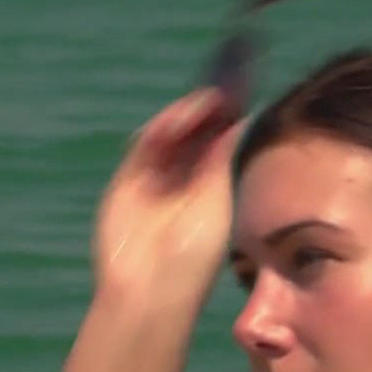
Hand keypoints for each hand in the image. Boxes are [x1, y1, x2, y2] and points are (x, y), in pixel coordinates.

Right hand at [93, 87, 247, 302]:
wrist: (151, 290)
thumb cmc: (192, 257)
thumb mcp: (214, 199)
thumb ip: (218, 158)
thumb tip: (237, 115)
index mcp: (209, 187)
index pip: (219, 139)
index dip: (228, 111)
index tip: (243, 82)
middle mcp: (181, 180)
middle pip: (194, 131)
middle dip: (208, 107)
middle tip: (227, 82)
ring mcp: (153, 180)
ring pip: (170, 136)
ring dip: (186, 115)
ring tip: (207, 100)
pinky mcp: (128, 182)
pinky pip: (145, 147)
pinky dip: (160, 129)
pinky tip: (178, 118)